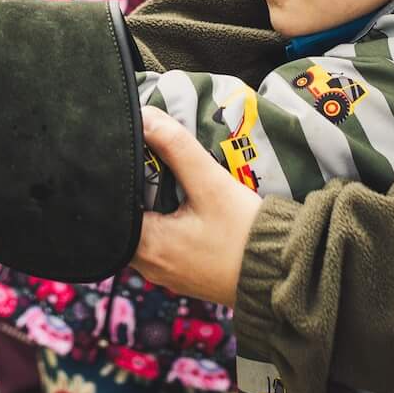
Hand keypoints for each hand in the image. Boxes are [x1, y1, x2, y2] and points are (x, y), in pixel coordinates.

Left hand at [130, 107, 261, 304]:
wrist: (281, 274)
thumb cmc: (245, 233)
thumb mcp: (211, 183)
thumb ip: (176, 147)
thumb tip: (145, 117)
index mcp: (147, 247)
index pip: (112, 206)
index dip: (117, 178)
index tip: (126, 155)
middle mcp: (148, 267)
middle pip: (126, 220)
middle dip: (135, 190)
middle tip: (145, 160)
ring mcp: (166, 274)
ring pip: (143, 232)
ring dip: (150, 207)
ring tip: (161, 177)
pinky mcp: (183, 275)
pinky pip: (161, 245)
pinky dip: (164, 224)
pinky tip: (179, 203)